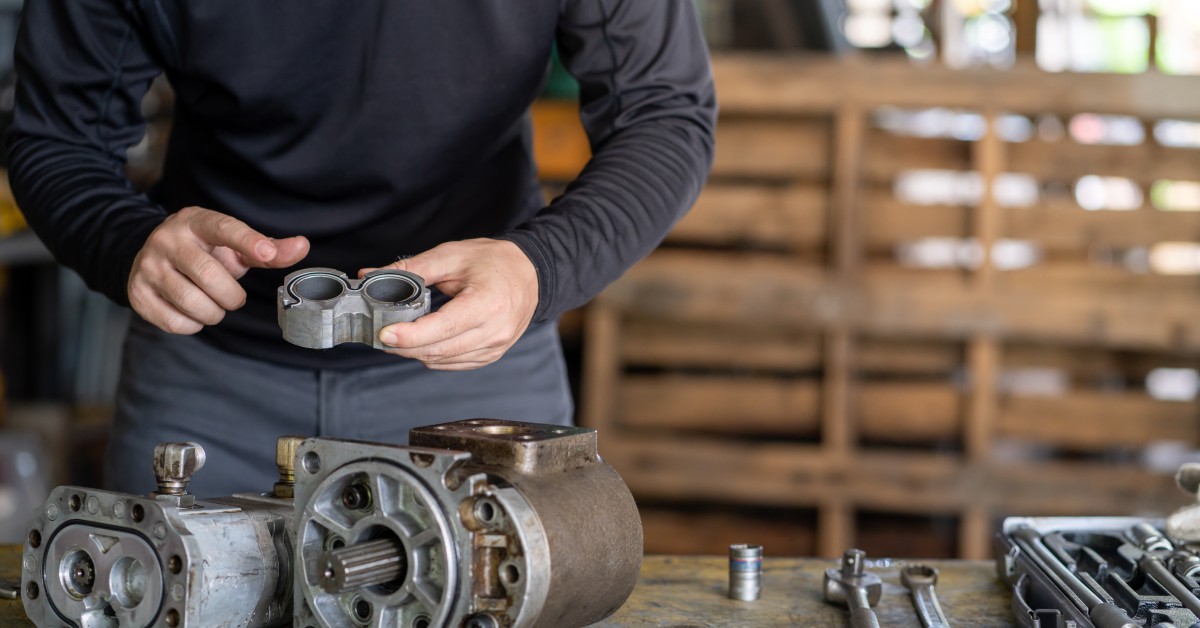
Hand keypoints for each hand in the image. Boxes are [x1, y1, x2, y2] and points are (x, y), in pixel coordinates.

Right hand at [128, 206, 309, 333]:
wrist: (151, 256)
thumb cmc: (205, 251)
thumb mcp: (234, 246)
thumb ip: (269, 249)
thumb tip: (303, 246)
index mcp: (196, 222)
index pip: (223, 228)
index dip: (247, 241)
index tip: (268, 254)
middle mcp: (167, 240)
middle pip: (210, 276)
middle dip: (232, 296)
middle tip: (233, 297)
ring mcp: (148, 266)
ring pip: (192, 303)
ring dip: (214, 313)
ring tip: (213, 304)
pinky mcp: (137, 294)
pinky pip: (176, 322)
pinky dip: (193, 325)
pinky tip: (192, 312)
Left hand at [365, 238, 537, 370]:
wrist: (531, 273)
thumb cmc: (494, 261)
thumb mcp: (452, 255)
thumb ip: (412, 268)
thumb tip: (371, 274)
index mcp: (487, 304)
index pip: (443, 329)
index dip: (410, 336)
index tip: (383, 333)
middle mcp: (494, 331)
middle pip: (439, 350)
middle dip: (404, 346)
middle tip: (379, 334)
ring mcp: (495, 347)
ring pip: (443, 361)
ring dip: (416, 353)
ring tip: (397, 337)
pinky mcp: (492, 355)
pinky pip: (454, 364)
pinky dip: (433, 356)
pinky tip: (422, 342)